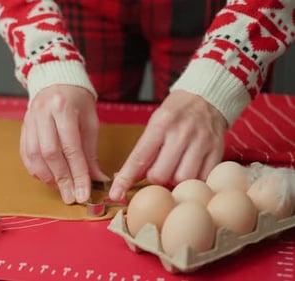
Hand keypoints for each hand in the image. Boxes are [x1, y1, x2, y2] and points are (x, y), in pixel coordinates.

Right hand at [20, 85, 109, 203]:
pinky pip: (25, 153)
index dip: (77, 173)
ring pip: (34, 155)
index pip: (71, 148)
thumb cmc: (77, 100)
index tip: (83, 193)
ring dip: (47, 177)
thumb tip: (97, 180)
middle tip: (71, 197)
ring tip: (60, 188)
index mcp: (63, 109)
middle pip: (50, 153)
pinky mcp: (23, 127)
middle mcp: (43, 114)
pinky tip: (47, 177)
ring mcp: (29, 120)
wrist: (56, 80)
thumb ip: (91, 152)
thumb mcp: (90, 122)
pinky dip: (35, 169)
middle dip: (62, 179)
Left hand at [109, 90, 227, 199]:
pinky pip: (203, 179)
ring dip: (174, 182)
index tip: (116, 194)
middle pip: (160, 175)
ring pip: (182, 180)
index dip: (126, 179)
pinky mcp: (217, 150)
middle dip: (155, 179)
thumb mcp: (154, 125)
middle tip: (158, 170)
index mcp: (161, 124)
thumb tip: (122, 179)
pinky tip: (190, 171)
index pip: (139, 157)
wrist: (206, 97)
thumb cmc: (175, 114)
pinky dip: (193, 181)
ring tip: (175, 170)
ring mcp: (202, 142)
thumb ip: (142, 153)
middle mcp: (182, 133)